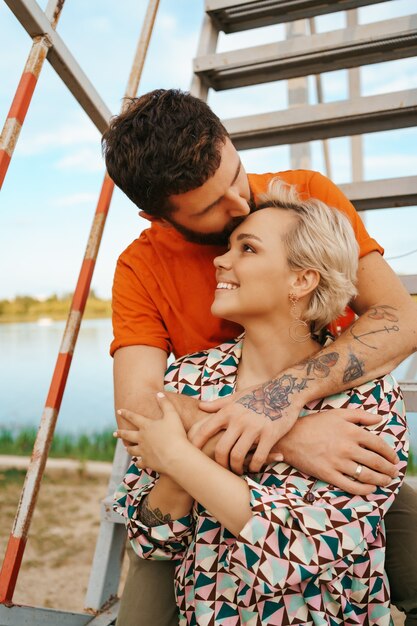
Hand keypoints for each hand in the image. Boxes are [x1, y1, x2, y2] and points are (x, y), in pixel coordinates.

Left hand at [114, 393, 189, 473]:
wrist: (176, 456)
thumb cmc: (175, 434)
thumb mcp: (172, 415)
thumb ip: (165, 403)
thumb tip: (158, 393)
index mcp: (146, 426)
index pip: (133, 417)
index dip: (126, 413)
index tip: (119, 411)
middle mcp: (141, 438)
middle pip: (127, 435)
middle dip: (120, 433)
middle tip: (114, 433)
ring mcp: (143, 451)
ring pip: (131, 450)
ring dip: (128, 448)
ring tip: (126, 448)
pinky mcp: (147, 462)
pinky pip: (140, 463)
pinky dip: (138, 463)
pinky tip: (138, 463)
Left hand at [196, 389, 296, 473]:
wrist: (285, 390)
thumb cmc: (258, 394)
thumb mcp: (237, 397)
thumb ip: (218, 404)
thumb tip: (200, 406)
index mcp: (228, 411)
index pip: (205, 430)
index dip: (196, 445)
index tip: (193, 456)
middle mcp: (239, 419)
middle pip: (221, 449)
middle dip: (220, 463)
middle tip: (223, 469)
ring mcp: (254, 427)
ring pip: (238, 455)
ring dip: (236, 468)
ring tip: (238, 471)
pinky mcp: (270, 434)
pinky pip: (258, 457)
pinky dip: (254, 466)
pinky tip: (254, 467)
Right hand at [276, 409, 399, 494]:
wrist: (289, 437)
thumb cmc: (314, 424)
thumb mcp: (337, 413)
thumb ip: (360, 415)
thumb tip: (380, 418)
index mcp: (351, 431)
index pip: (379, 444)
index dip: (390, 453)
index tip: (394, 458)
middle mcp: (347, 447)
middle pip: (376, 462)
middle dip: (389, 469)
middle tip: (393, 472)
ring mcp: (338, 462)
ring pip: (366, 475)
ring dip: (381, 479)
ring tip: (386, 481)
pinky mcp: (328, 474)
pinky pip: (351, 486)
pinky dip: (364, 489)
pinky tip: (370, 488)